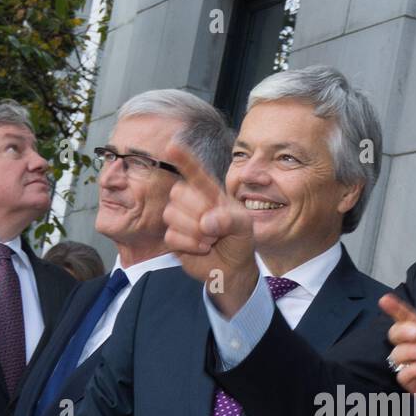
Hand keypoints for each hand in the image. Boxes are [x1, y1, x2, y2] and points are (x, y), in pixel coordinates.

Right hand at [160, 141, 258, 315]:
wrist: (233, 269)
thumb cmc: (240, 241)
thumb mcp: (244, 226)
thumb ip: (230, 219)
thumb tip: (205, 222)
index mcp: (210, 192)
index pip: (195, 172)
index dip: (183, 159)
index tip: (171, 146)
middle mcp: (191, 201)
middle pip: (178, 192)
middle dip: (198, 211)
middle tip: (217, 228)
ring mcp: (180, 219)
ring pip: (172, 214)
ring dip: (195, 231)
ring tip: (211, 239)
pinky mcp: (173, 238)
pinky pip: (172, 235)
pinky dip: (190, 244)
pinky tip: (203, 248)